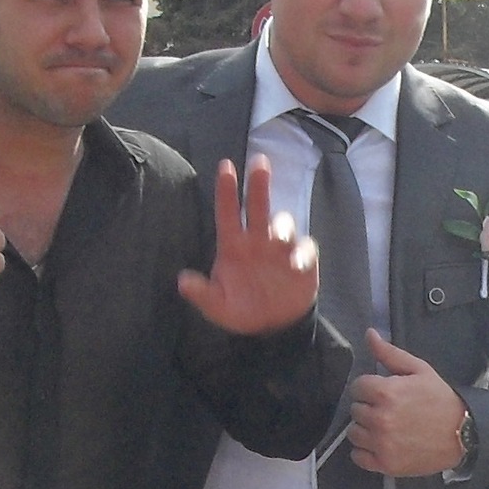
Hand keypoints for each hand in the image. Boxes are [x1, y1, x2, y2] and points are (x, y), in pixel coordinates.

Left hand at [177, 157, 317, 335]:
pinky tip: (297, 264)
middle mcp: (258, 240)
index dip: (226, 189)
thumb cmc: (241, 311)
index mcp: (234, 245)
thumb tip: (182, 282)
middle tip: (260, 162)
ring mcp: (281, 248)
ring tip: (278, 238)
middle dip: (259, 184)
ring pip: (284, 223)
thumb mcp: (218, 307)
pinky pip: (306, 249)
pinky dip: (303, 253)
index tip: (226, 165)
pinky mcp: (303, 261)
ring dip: (282, 226)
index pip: (228, 212)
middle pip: (258, 205)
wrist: (273, 327)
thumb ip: (202, 294)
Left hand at [348, 331, 468, 474]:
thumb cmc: (440, 399)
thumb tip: (369, 334)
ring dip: (365, 429)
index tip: (382, 393)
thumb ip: (390, 353)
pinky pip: (358, 457)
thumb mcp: (419, 370)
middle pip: (355, 410)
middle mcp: (379, 418)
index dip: (369, 388)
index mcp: (385, 392)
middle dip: (368, 408)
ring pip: (353, 434)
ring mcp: (381, 443)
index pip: (357, 387)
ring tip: (384, 428)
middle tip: (388, 410)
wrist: (464, 433)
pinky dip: (365, 451)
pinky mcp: (385, 464)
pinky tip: (381, 444)